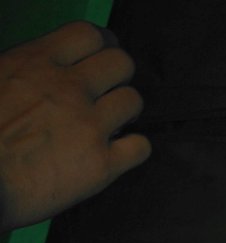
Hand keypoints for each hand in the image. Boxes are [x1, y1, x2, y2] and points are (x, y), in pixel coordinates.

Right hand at [0, 21, 149, 231]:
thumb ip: (24, 69)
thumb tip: (46, 66)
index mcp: (34, 64)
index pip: (89, 35)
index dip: (103, 44)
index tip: (103, 55)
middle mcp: (67, 90)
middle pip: (121, 63)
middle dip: (119, 76)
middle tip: (107, 92)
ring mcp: (88, 127)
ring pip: (134, 101)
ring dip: (126, 111)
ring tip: (110, 123)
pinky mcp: (101, 165)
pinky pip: (141, 147)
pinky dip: (134, 148)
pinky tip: (117, 152)